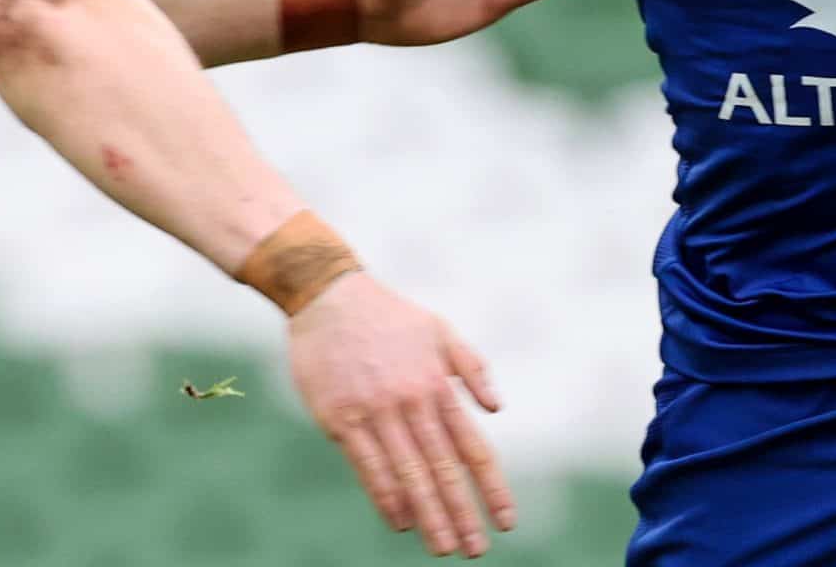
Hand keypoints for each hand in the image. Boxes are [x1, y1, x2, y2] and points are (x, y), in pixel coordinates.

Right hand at [287, 273, 513, 557]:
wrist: (329, 295)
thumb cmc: (389, 318)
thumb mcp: (441, 331)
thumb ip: (472, 369)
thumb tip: (496, 409)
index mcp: (439, 385)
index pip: (473, 448)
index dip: (492, 488)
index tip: (506, 521)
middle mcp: (412, 402)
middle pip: (443, 469)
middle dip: (461, 513)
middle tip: (475, 551)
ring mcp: (375, 411)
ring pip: (408, 473)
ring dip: (428, 514)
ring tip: (443, 547)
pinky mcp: (341, 418)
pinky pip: (368, 465)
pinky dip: (386, 496)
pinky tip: (400, 521)